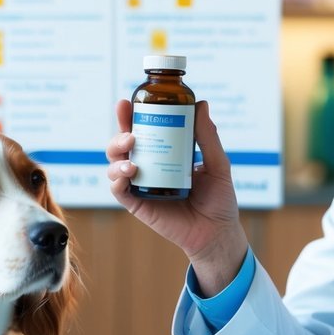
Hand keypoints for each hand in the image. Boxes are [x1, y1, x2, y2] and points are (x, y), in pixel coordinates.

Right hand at [106, 99, 247, 293]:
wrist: (217, 232)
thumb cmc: (218, 199)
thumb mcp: (218, 163)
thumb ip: (208, 137)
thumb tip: (201, 104)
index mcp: (164, 152)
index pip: (143, 129)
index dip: (130, 115)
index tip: (127, 102)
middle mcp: (148, 166)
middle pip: (123, 143)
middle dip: (119, 131)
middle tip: (130, 130)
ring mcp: (140, 184)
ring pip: (114, 163)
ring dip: (116, 153)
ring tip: (131, 152)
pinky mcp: (137, 203)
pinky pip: (118, 189)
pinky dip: (117, 178)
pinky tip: (128, 172)